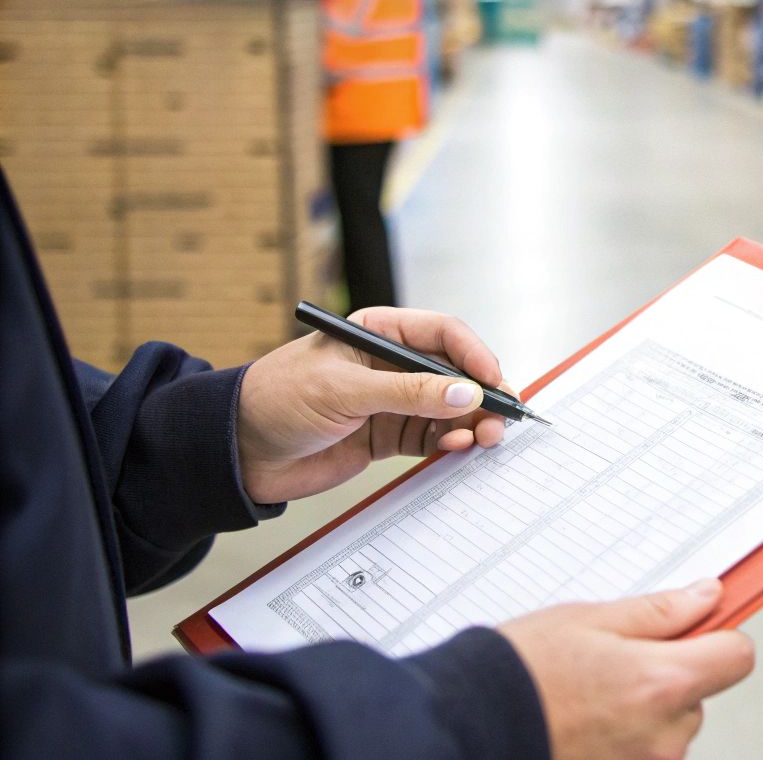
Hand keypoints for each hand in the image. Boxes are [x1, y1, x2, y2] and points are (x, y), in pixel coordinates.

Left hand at [237, 307, 511, 503]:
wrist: (237, 452)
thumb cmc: (277, 400)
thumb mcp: (344, 391)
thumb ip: (408, 393)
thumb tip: (466, 394)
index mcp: (380, 333)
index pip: (443, 334)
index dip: (474, 355)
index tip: (493, 381)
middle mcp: (392, 365)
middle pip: (456, 374)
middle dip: (482, 396)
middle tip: (500, 420)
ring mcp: (393, 402)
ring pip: (450, 409)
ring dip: (472, 424)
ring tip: (484, 441)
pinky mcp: (388, 436)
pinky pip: (433, 437)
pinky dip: (450, 444)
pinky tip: (455, 449)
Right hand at [499, 579, 755, 759]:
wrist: (469, 724)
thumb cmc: (520, 671)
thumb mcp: (591, 619)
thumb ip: (660, 612)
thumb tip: (707, 598)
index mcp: (661, 684)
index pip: (738, 657)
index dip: (718, 637)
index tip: (698, 629)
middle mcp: (662, 736)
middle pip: (698, 695)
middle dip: (668, 676)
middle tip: (613, 663)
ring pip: (668, 728)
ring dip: (643, 712)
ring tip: (588, 696)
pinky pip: (642, 752)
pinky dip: (622, 740)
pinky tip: (584, 725)